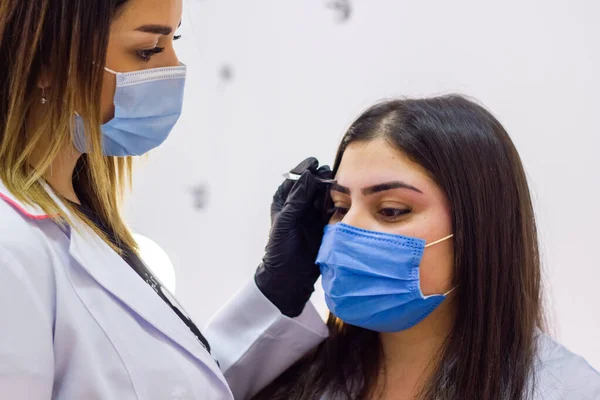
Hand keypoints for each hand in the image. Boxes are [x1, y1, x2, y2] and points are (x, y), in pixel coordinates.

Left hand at [255, 157, 333, 316]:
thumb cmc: (280, 249)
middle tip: (330, 177)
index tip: (315, 164)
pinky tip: (345, 201)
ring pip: (325, 195)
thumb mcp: (286, 221)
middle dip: (322, 178)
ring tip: (339, 187)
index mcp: (285, 199)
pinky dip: (339, 204)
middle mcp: (300, 203)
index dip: (306, 169)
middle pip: (314, 184)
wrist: (289, 276)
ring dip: (332, 190)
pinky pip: (333, 209)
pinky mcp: (325, 224)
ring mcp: (313, 213)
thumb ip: (297, 198)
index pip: (297, 178)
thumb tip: (308, 175)